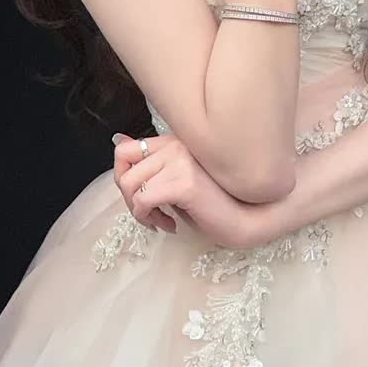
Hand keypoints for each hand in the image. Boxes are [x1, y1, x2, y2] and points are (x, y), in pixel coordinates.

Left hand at [113, 133, 269, 250]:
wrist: (248, 217)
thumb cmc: (215, 204)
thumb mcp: (176, 181)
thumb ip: (152, 165)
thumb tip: (119, 143)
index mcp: (173, 141)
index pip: (125, 150)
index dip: (123, 178)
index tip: (140, 198)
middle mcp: (175, 145)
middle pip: (123, 171)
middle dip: (130, 200)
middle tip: (151, 215)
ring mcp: (180, 161)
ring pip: (130, 186)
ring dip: (139, 212)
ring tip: (161, 220)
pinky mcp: (184, 182)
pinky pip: (143, 201)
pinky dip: (148, 218)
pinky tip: (170, 225)